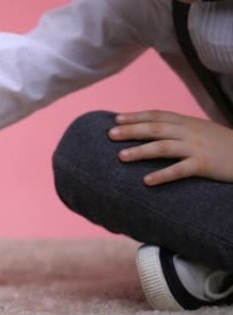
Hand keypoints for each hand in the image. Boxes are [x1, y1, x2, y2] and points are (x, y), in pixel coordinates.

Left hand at [108, 110, 232, 185]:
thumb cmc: (224, 145)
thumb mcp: (202, 131)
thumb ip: (180, 130)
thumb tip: (154, 132)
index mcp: (189, 122)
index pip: (158, 115)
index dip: (136, 116)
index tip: (116, 119)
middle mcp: (191, 132)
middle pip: (155, 128)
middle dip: (131, 130)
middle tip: (110, 134)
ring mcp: (198, 147)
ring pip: (163, 147)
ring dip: (140, 151)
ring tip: (121, 156)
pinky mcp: (205, 164)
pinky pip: (180, 170)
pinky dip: (162, 175)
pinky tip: (146, 181)